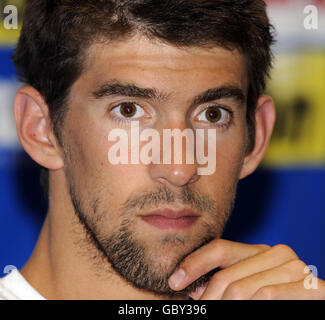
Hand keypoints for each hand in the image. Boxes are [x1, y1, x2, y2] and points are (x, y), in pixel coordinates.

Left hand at [168, 239, 324, 299]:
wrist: (309, 303)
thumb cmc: (275, 299)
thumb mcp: (245, 287)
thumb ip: (221, 282)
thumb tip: (190, 287)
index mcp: (258, 251)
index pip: (219, 248)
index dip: (194, 264)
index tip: (174, 281)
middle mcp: (276, 253)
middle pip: (227, 275)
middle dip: (209, 298)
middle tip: (201, 310)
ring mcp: (295, 268)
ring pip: (244, 289)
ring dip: (227, 305)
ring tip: (222, 310)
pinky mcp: (312, 287)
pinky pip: (270, 294)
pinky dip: (256, 303)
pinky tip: (252, 304)